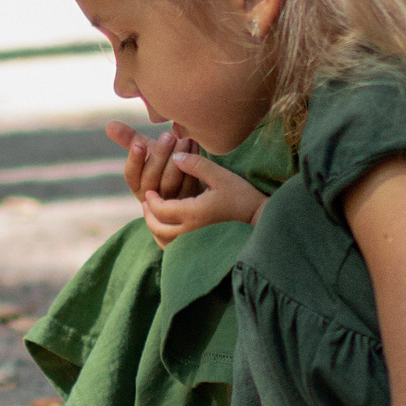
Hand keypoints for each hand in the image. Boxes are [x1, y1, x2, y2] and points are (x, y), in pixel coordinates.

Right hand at [106, 120, 195, 206]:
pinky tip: (194, 146)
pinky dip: (192, 163)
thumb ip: (130, 139)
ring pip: (171, 181)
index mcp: (137, 185)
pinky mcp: (189, 202)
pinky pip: (189, 182)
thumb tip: (109, 125)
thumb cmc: (164, 163)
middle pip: (151, 179)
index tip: (139, 145)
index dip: (134, 161)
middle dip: (159, 156)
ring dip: (177, 158)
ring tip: (184, 138)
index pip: (131, 175)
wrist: (191, 178)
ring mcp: (170, 202)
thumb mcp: (148, 152)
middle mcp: (152, 197)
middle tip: (167, 135)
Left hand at [140, 149, 266, 244]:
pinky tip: (167, 228)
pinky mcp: (200, 247)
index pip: (161, 210)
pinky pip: (175, 248)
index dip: (151, 201)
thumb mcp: (220, 175)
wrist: (259, 217)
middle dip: (148, 215)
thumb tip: (175, 157)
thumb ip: (196, 165)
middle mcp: (191, 231)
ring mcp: (195, 242)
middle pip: (158, 229)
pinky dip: (166, 240)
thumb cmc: (241, 195)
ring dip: (155, 228)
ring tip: (153, 215)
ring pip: (165, 241)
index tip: (149, 192)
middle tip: (146, 202)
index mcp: (194, 213)